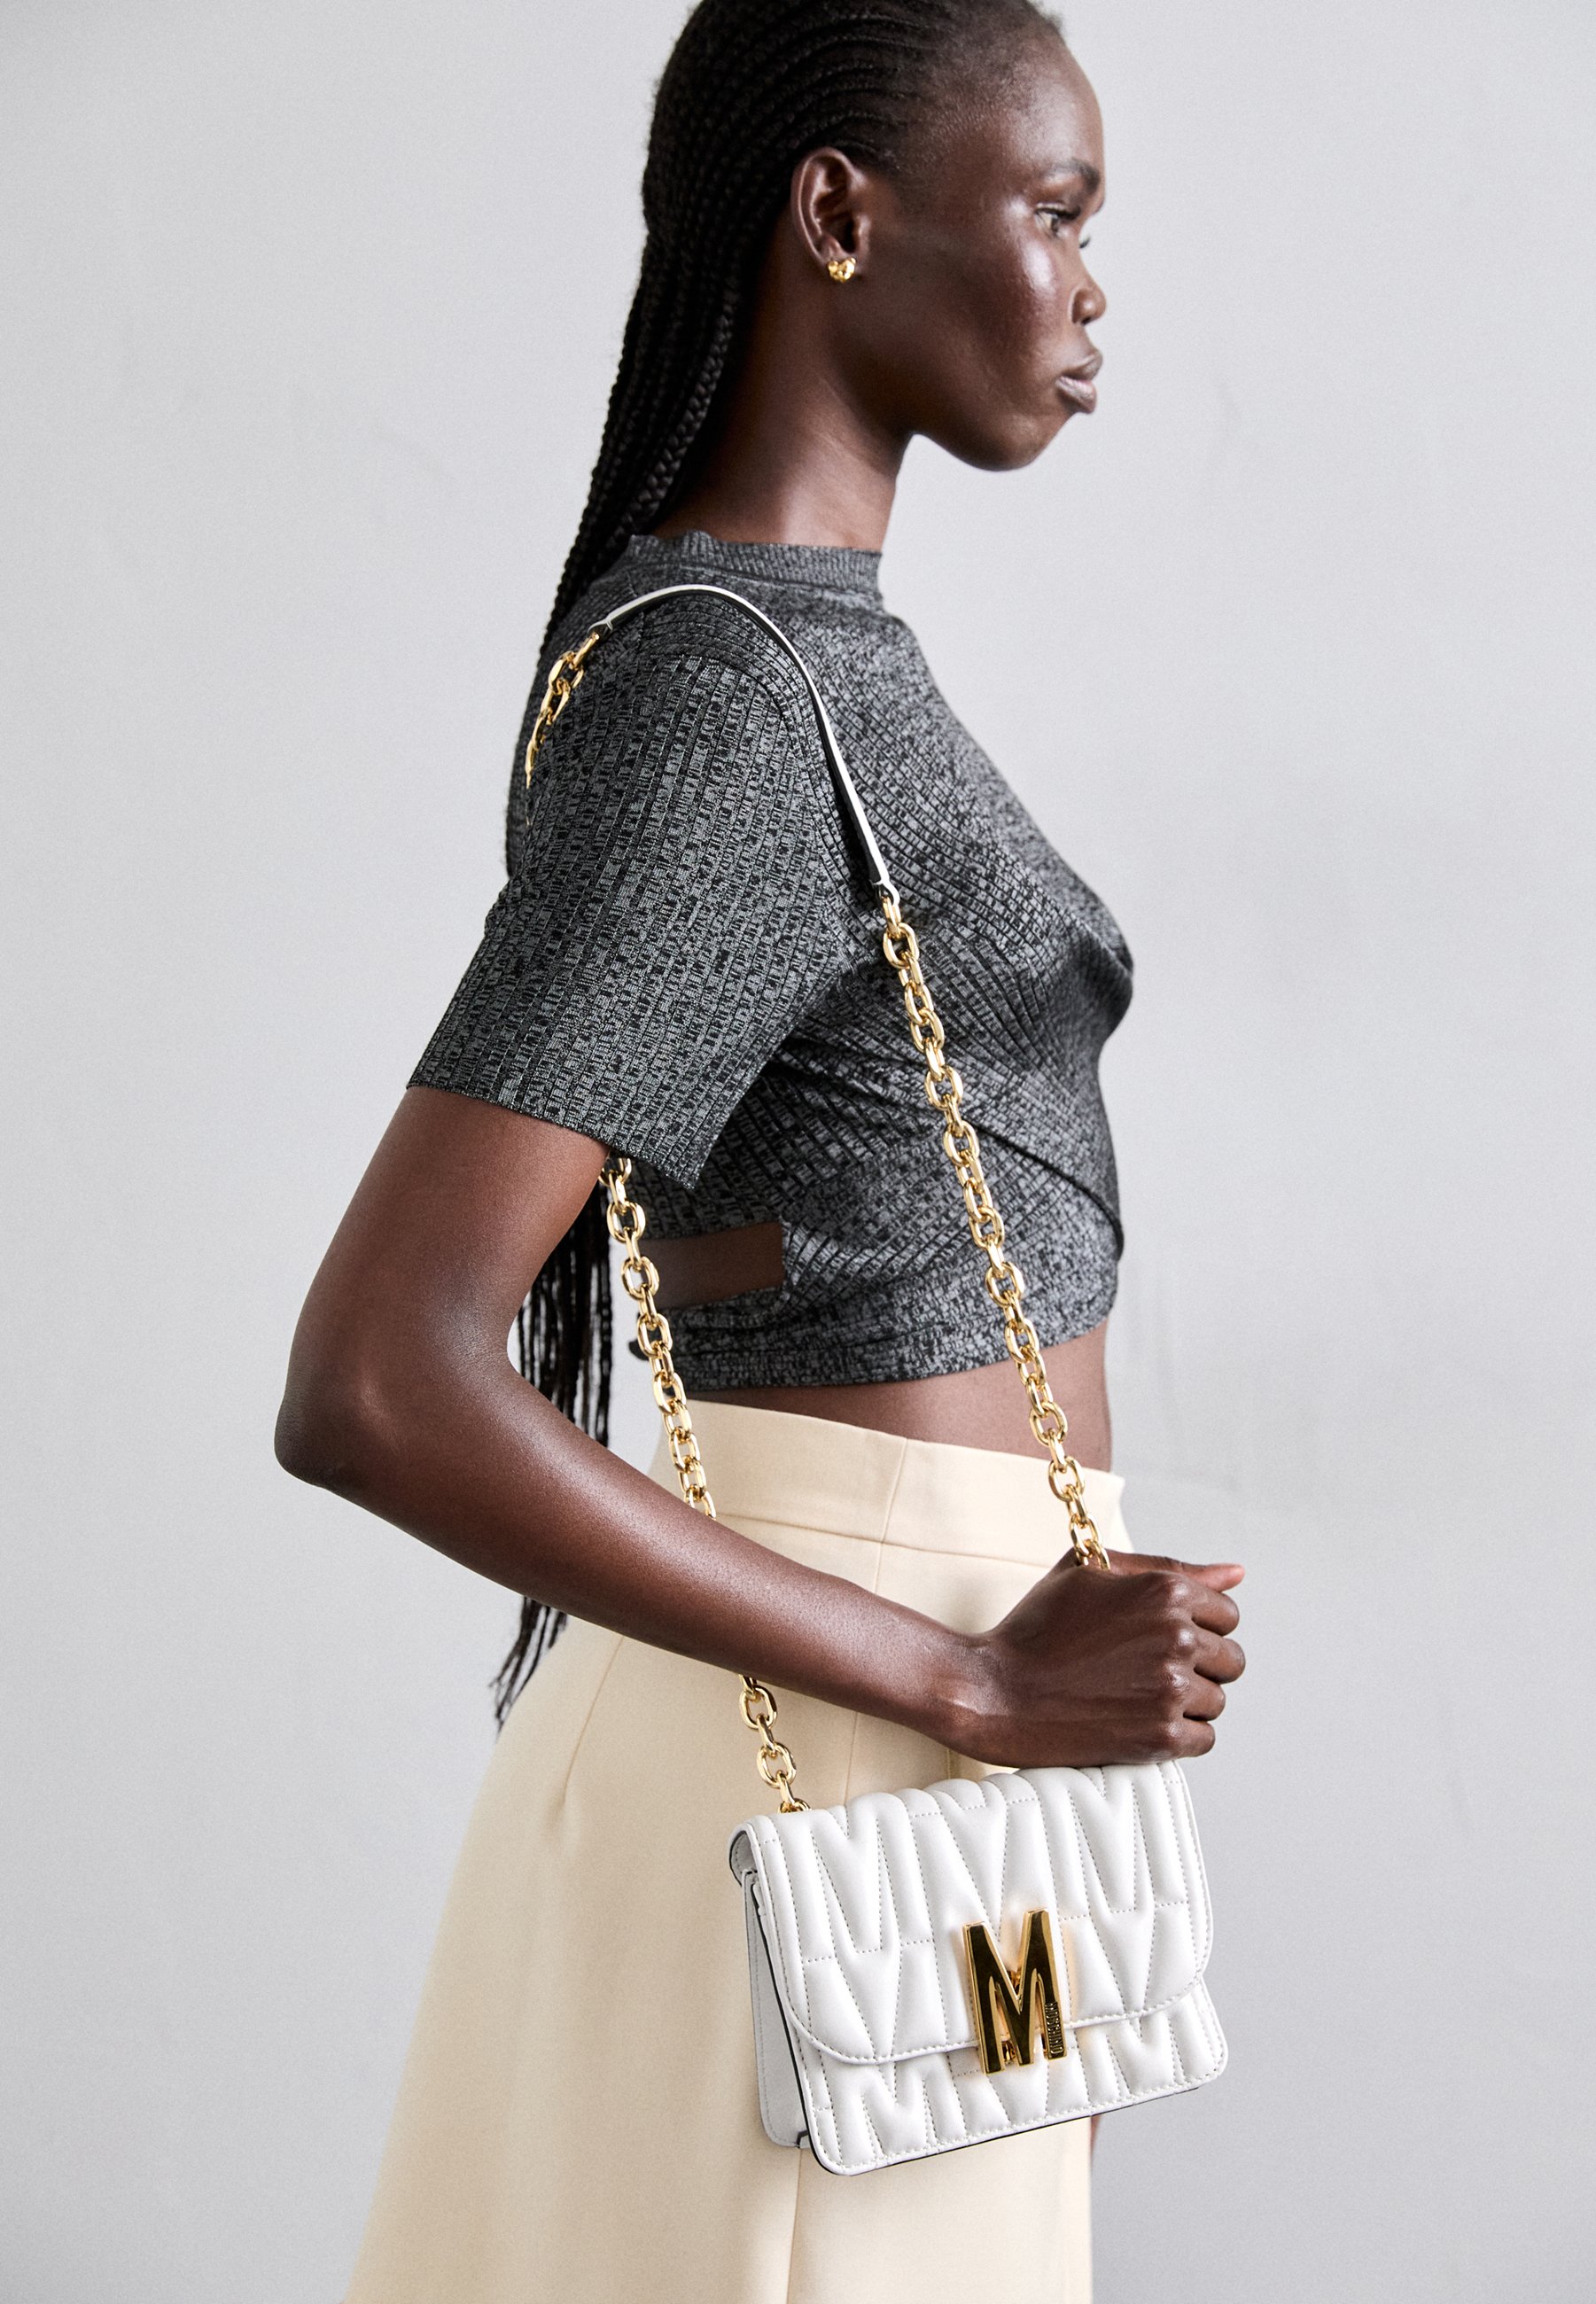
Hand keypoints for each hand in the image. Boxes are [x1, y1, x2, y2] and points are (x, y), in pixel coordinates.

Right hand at [948, 1548, 1245, 1768]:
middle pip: (1231, 1659)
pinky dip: (1179, 1735)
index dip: (1195, 1626)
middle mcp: (1176, 1636)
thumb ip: (1170, 1567)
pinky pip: (1205, 1738)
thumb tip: (1238, 1573)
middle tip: (1146, 1671)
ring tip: (1137, 1696)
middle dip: (1198, 1665)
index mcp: (1165, 1590)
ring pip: (1218, 1700)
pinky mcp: (1160, 1736)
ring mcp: (1169, 1688)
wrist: (995, 1690)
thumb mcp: (1092, 1573)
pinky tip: (1140, 1720)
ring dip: (1187, 1702)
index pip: (1226, 1613)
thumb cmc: (1038, 1626)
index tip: (1157, 1639)